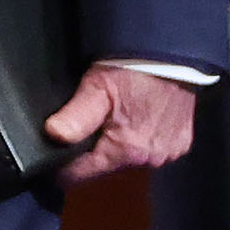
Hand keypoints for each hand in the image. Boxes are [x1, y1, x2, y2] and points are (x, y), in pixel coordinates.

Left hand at [42, 62, 198, 183]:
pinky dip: (138, 141)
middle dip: (91, 154)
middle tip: (80, 128)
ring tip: (107, 122)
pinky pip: (149, 150)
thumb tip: (53, 136)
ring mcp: (168, 153)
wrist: (175, 55)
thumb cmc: (134, 69)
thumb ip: (76, 116)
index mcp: (127, 151)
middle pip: (105, 168)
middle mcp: (150, 160)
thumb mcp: (97, 87)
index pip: (81, 175)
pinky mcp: (180, 144)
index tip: (50, 158)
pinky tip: (132, 121)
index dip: (62, 168)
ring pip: (127, 160)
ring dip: (115, 148)